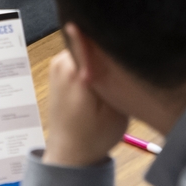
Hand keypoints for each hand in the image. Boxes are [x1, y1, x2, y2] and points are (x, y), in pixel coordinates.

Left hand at [43, 46, 129, 167]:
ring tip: (114, 73)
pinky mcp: (58, 68)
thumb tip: (118, 48)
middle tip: (125, 64)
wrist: (70, 152)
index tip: (128, 35)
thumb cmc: (96, 136)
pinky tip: (102, 77)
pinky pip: (79, 53)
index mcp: (76, 71)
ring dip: (100, 55)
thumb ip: (116, 77)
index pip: (93, 34)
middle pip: (91, 38)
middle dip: (108, 46)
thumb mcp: (116, 110)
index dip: (112, 33)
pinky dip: (91, 60)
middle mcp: (62, 61)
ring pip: (87, 46)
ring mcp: (58, 63)